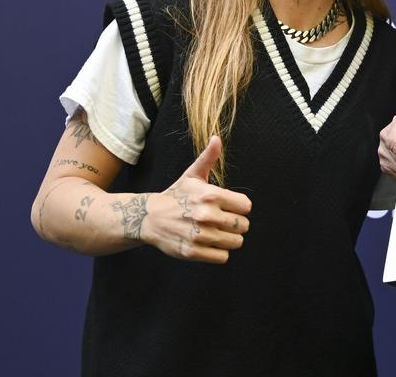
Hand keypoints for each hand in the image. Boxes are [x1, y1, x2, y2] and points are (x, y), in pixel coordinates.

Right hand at [142, 135, 252, 262]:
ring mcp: (200, 235)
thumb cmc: (176, 196)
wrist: (149, 218)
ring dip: (228, 239)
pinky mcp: (193, 252)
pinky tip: (208, 243)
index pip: (246, 206)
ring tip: (215, 232)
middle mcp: (206, 215)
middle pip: (243, 226)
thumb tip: (217, 138)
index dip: (239, 207)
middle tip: (221, 221)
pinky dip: (218, 252)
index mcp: (210, 195)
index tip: (229, 207)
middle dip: (235, 224)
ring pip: (236, 242)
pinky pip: (223, 257)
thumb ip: (208, 158)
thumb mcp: (192, 175)